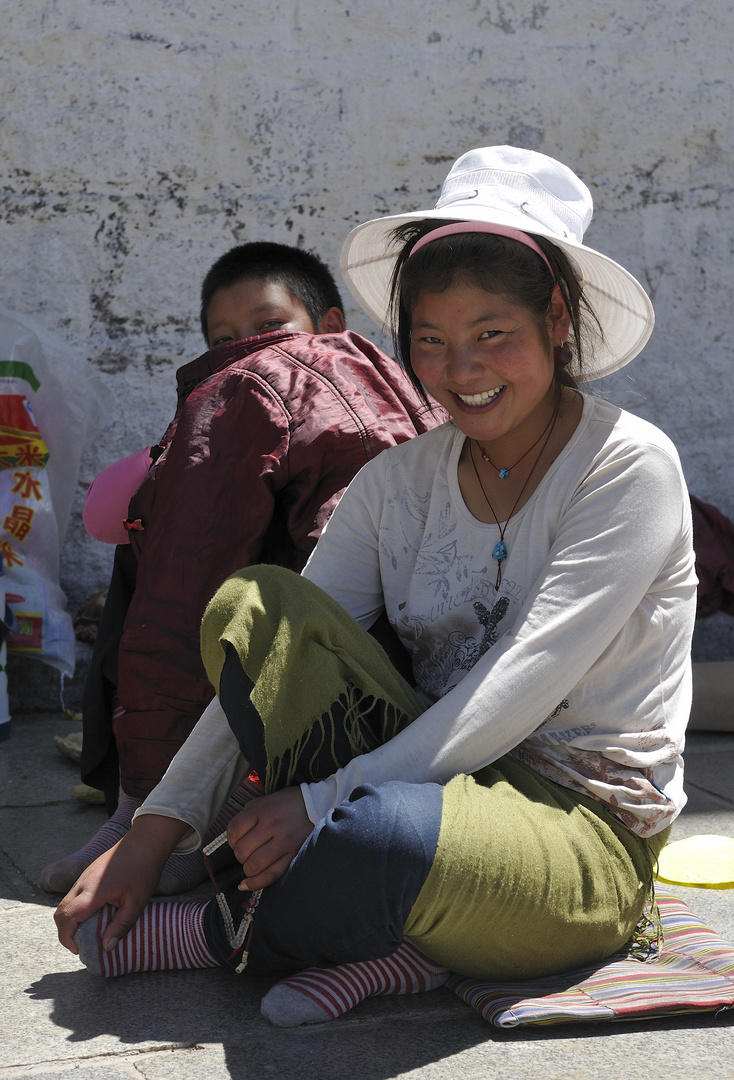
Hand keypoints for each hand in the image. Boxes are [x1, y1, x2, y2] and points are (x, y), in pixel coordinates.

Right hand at [54, 814, 187, 953]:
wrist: (145, 841)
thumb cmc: (143, 870)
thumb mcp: (137, 901)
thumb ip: (121, 925)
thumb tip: (107, 948)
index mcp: (93, 891)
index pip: (66, 918)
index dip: (66, 938)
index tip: (80, 950)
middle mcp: (83, 883)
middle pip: (60, 912)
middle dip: (65, 932)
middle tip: (82, 944)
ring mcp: (83, 876)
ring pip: (65, 903)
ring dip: (70, 920)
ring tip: (88, 931)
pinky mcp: (88, 873)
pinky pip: (73, 895)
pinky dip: (75, 909)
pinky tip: (93, 914)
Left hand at [227, 787, 312, 889]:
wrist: (316, 805)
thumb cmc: (285, 804)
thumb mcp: (264, 801)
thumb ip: (247, 816)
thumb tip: (233, 838)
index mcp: (262, 809)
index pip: (235, 830)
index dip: (231, 840)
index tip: (236, 841)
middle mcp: (273, 825)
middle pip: (242, 850)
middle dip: (239, 855)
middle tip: (246, 852)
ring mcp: (285, 841)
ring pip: (254, 865)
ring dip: (247, 869)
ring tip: (251, 864)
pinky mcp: (295, 855)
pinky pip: (272, 874)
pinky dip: (255, 883)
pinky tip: (246, 885)